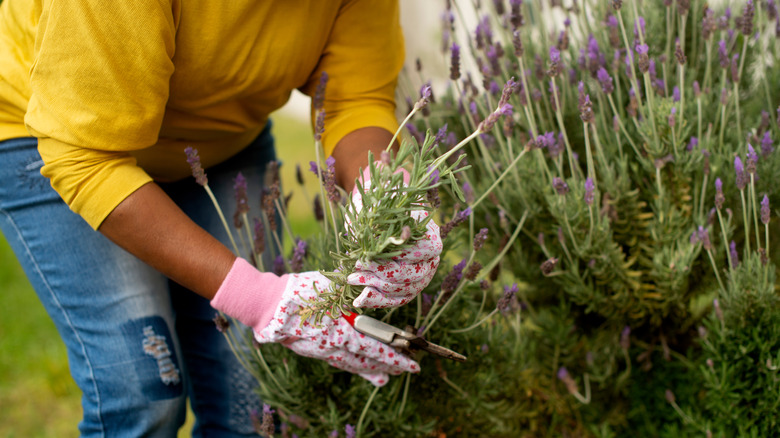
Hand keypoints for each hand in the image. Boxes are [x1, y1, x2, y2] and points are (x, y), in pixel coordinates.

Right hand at [211, 258, 418, 385]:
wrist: (267, 305)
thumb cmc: (301, 291)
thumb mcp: (332, 287)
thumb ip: (353, 293)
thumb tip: (371, 289)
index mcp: (343, 331)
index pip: (376, 348)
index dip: (395, 357)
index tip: (412, 363)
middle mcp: (335, 346)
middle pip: (367, 361)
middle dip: (388, 366)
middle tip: (405, 370)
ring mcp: (323, 351)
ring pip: (352, 364)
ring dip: (370, 371)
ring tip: (384, 379)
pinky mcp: (313, 351)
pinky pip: (337, 362)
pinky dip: (350, 366)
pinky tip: (355, 367)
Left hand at [346, 165, 442, 307]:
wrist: (378, 211)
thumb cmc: (378, 203)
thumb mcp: (378, 200)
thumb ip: (380, 201)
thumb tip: (377, 184)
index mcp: (430, 235)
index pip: (422, 252)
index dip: (396, 256)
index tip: (369, 255)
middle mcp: (431, 258)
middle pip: (411, 274)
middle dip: (380, 274)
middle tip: (355, 270)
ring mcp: (421, 274)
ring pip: (404, 290)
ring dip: (375, 287)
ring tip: (352, 280)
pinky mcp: (408, 287)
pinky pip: (397, 300)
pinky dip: (377, 301)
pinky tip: (359, 300)